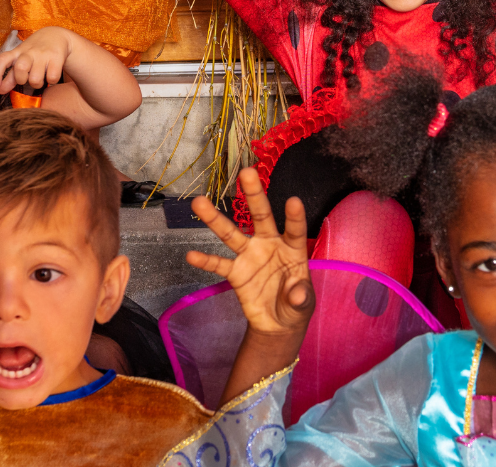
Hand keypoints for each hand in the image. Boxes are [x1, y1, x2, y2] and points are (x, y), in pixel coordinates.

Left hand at [0, 27, 73, 92]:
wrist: (56, 35)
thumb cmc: (35, 52)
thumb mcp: (21, 59)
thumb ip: (10, 75)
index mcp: (17, 52)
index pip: (2, 60)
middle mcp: (29, 52)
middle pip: (20, 69)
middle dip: (21, 80)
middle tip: (27, 78)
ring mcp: (43, 54)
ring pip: (35, 79)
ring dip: (37, 84)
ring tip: (40, 78)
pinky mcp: (56, 57)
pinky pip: (52, 78)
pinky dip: (51, 81)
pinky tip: (51, 75)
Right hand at [186, 168, 313, 338]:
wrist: (277, 323)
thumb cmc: (295, 305)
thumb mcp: (303, 304)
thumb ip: (301, 296)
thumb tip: (296, 293)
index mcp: (292, 249)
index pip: (294, 230)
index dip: (294, 217)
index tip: (293, 201)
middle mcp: (269, 245)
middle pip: (261, 217)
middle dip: (254, 195)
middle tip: (247, 172)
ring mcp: (250, 256)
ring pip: (231, 234)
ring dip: (216, 219)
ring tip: (199, 202)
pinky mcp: (236, 273)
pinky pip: (219, 265)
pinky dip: (205, 261)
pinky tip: (191, 255)